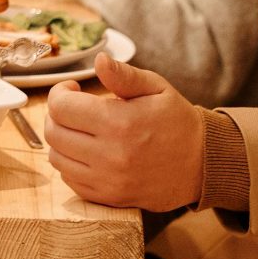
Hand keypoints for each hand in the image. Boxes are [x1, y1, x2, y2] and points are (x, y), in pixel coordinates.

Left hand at [43, 55, 207, 211]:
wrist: (204, 164)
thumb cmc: (177, 121)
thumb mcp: (156, 88)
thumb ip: (124, 75)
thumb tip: (98, 61)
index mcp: (120, 123)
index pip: (60, 106)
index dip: (60, 92)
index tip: (74, 90)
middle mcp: (110, 155)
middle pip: (54, 132)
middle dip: (58, 114)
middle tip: (75, 109)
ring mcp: (109, 180)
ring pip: (57, 158)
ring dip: (62, 140)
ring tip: (81, 130)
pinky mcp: (111, 198)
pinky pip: (71, 180)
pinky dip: (71, 163)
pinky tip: (88, 151)